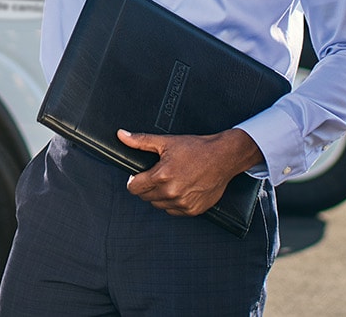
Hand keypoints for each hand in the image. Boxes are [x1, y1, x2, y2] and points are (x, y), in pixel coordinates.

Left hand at [117, 127, 261, 216]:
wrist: (223, 157)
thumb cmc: (197, 149)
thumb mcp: (166, 142)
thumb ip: (140, 141)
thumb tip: (122, 135)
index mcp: (161, 176)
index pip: (134, 187)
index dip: (134, 180)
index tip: (138, 176)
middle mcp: (171, 192)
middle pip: (145, 197)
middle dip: (147, 187)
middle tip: (158, 175)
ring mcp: (182, 203)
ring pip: (158, 205)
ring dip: (160, 196)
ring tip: (171, 181)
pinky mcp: (192, 210)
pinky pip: (173, 211)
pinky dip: (174, 202)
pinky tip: (181, 189)